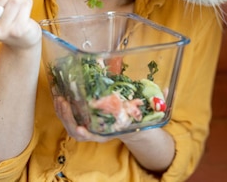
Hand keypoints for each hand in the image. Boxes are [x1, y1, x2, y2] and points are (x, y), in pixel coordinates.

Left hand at [53, 97, 174, 170]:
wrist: (127, 127)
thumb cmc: (134, 120)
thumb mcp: (146, 114)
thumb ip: (157, 103)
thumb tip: (168, 91)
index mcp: (108, 132)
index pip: (95, 135)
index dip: (87, 133)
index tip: (81, 129)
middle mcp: (95, 131)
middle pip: (76, 129)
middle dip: (68, 117)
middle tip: (64, 102)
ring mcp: (86, 126)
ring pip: (69, 123)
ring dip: (61, 111)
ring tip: (59, 96)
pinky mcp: (81, 119)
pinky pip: (68, 116)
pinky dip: (61, 108)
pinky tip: (59, 95)